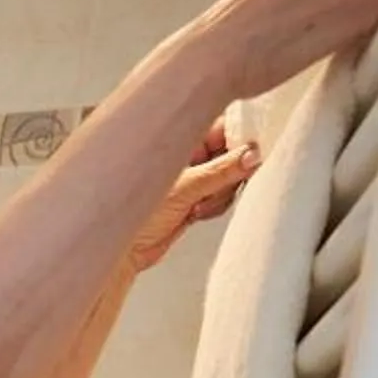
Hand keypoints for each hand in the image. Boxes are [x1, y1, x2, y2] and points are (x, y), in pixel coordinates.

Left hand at [129, 125, 258, 271]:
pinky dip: (215, 207)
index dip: (241, 138)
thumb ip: (222, 170)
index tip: (253, 153)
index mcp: (180, 138)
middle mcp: (188, 154)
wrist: (125, 250)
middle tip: (218, 188)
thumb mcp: (185, 187)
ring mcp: (193, 177)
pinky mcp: (195, 198)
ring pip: (229, 178)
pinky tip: (196, 214)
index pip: (223, 126)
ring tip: (198, 206)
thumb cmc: (137, 212)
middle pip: (231, 153)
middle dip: (231, 174)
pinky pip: (222, 197)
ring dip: (221, 195)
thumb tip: (253, 155)